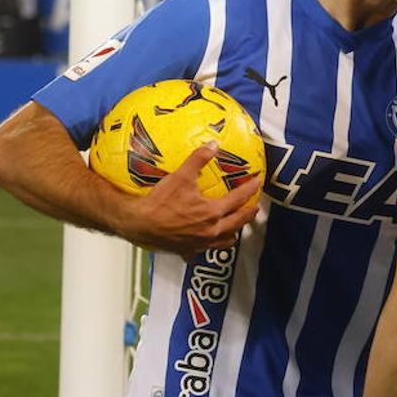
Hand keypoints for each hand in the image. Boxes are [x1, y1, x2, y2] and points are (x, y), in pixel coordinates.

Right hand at [110, 142, 262, 257]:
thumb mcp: (181, 176)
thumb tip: (213, 144)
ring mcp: (199, 243)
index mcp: (212, 212)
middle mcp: (210, 231)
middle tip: (254, 207)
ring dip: (233, 233)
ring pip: (224, 241)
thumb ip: (199, 159)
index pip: (238, 199)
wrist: (138, 224)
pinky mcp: (186, 251)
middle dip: (248, 214)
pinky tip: (203, 244)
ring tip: (236, 227)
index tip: (258, 182)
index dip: (250, 189)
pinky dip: (206, 248)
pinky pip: (201, 252)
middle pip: (237, 223)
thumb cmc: (160, 201)